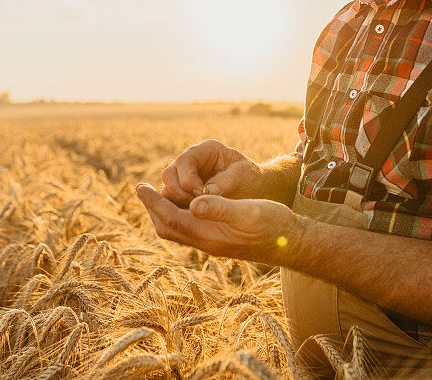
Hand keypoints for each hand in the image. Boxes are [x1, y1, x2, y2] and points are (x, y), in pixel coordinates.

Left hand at [136, 183, 302, 266]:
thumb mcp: (250, 211)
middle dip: (153, 209)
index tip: (139, 186)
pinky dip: (177, 216)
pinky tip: (182, 204)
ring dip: (163, 213)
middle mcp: (207, 243)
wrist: (293, 244)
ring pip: (177, 231)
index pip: (171, 219)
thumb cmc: (275, 224)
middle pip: (168, 228)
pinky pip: (189, 230)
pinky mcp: (219, 241)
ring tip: (155, 195)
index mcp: (210, 235)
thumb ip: (222, 208)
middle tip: (142, 189)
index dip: (153, 203)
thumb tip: (194, 204)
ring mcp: (213, 244)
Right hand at [160, 139, 261, 207]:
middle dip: (179, 193)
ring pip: (167, 191)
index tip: (202, 194)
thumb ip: (224, 182)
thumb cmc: (252, 178)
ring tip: (197, 215)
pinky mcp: (184, 195)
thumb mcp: (243, 176)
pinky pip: (171, 205)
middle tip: (197, 207)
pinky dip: (179, 213)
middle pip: (169, 175)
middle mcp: (191, 162)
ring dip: (177, 205)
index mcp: (206, 150)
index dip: (188, 179)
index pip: (185, 161)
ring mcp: (184, 178)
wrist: (256, 189)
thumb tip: (204, 195)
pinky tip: (193, 221)